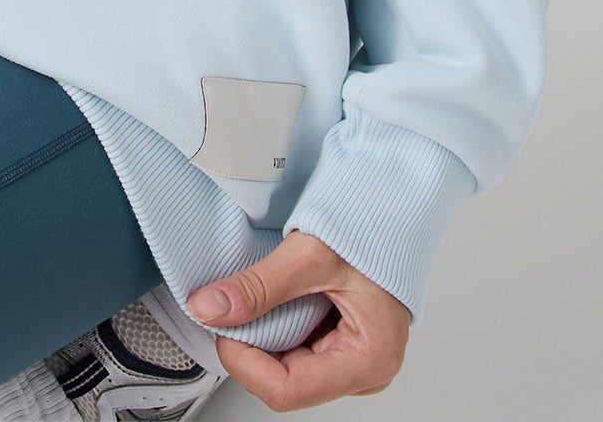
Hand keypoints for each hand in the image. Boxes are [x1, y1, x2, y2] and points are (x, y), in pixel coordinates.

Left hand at [187, 231, 409, 407]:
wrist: (393, 211)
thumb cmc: (371, 230)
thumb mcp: (309, 255)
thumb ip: (257, 286)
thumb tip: (209, 308)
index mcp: (368, 361)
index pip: (287, 390)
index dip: (243, 361)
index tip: (222, 325)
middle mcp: (364, 372)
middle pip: (284, 383)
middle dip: (249, 346)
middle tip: (233, 304)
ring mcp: (353, 362)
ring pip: (286, 371)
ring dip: (262, 336)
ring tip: (260, 297)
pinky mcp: (342, 348)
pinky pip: (297, 352)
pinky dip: (276, 328)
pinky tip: (276, 301)